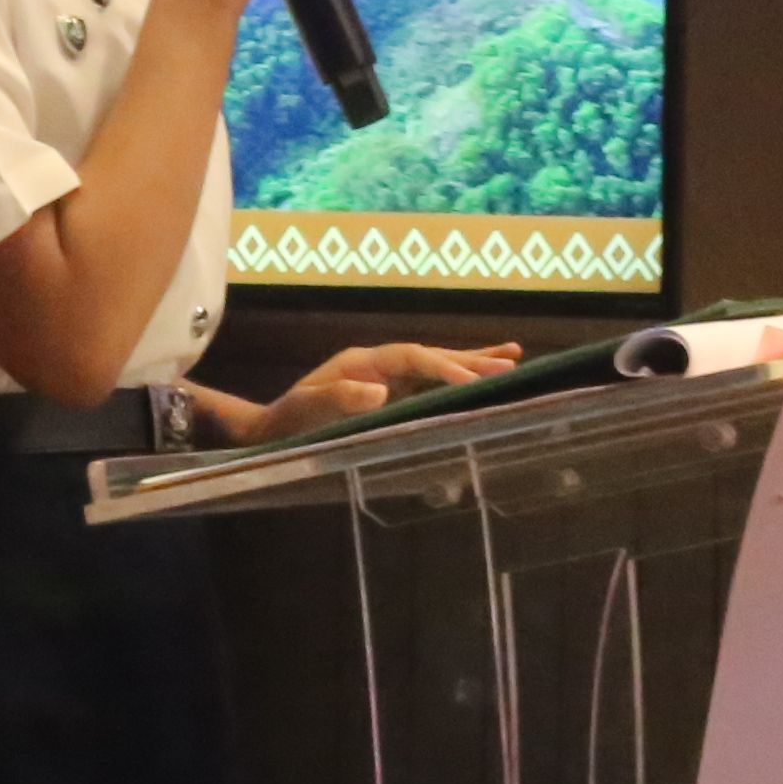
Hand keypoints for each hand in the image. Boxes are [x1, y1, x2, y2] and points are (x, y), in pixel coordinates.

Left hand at [241, 341, 520, 445]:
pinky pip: (427, 380)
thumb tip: (379, 391)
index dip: (443, 367)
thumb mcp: (306, 412)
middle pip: (431, 354)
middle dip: (471, 359)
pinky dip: (453, 376)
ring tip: (513, 355)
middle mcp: (376, 363)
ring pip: (435, 363)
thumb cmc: (287, 423)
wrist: (268, 429)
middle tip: (511, 364)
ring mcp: (383, 375)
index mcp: (361, 363)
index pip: (412, 357)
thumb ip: (339, 399)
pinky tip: (476, 379)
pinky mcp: (387, 391)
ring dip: (472, 360)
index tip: (473, 382)